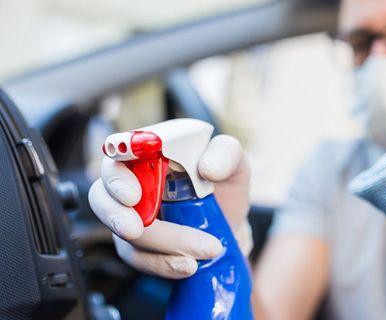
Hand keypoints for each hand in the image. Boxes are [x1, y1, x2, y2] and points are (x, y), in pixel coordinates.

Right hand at [88, 134, 251, 278]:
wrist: (230, 223)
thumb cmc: (224, 185)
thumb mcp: (234, 163)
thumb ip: (225, 154)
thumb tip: (208, 168)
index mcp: (151, 153)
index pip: (118, 155)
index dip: (117, 175)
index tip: (132, 194)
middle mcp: (134, 182)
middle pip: (101, 196)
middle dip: (115, 215)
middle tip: (135, 229)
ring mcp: (133, 216)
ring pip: (124, 234)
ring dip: (162, 245)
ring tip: (205, 249)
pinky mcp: (140, 247)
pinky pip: (140, 259)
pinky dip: (164, 264)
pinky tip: (189, 265)